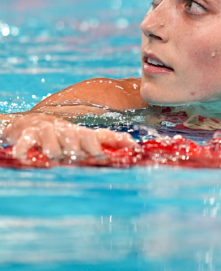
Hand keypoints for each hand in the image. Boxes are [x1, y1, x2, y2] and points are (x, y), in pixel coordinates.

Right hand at [1, 113, 137, 161]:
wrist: (31, 124)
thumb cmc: (65, 135)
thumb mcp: (87, 138)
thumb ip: (111, 140)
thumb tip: (136, 145)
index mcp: (82, 134)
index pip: (96, 137)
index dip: (101, 146)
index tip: (105, 157)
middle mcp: (66, 131)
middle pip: (75, 139)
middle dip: (79, 150)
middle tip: (80, 157)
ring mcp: (47, 132)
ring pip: (52, 144)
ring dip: (54, 152)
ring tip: (55, 157)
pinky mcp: (27, 135)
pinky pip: (25, 143)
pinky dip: (23, 150)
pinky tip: (24, 156)